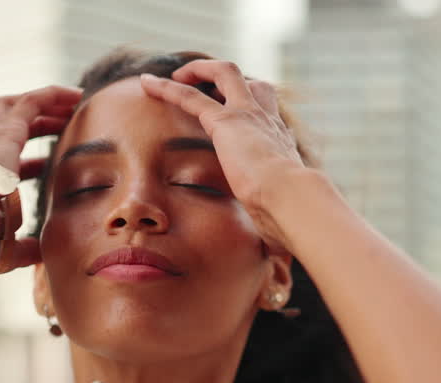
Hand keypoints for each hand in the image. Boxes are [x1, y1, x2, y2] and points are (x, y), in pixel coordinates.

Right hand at [0, 85, 81, 275]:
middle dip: (40, 120)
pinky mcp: (5, 131)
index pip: (10, 165)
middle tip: (68, 120)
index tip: (53, 163)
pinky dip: (52, 96)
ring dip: (47, 102)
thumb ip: (27, 248)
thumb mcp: (11, 246)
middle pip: (11, 126)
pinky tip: (75, 97)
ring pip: (17, 106)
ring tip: (75, 101)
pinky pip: (31, 103)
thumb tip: (42, 254)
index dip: (34, 162)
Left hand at [138, 61, 307, 247]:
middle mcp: (268, 123)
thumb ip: (275, 229)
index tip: (236, 121)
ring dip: (199, 71)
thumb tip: (279, 255)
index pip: (268, 118)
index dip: (253, 114)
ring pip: (224, 74)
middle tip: (204, 85)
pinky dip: (167, 86)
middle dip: (230, 82)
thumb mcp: (281, 218)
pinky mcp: (225, 121)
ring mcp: (248, 116)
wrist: (293, 201)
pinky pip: (190, 94)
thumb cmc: (291, 216)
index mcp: (281, 146)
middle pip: (254, 85)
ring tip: (176, 76)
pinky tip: (148, 83)